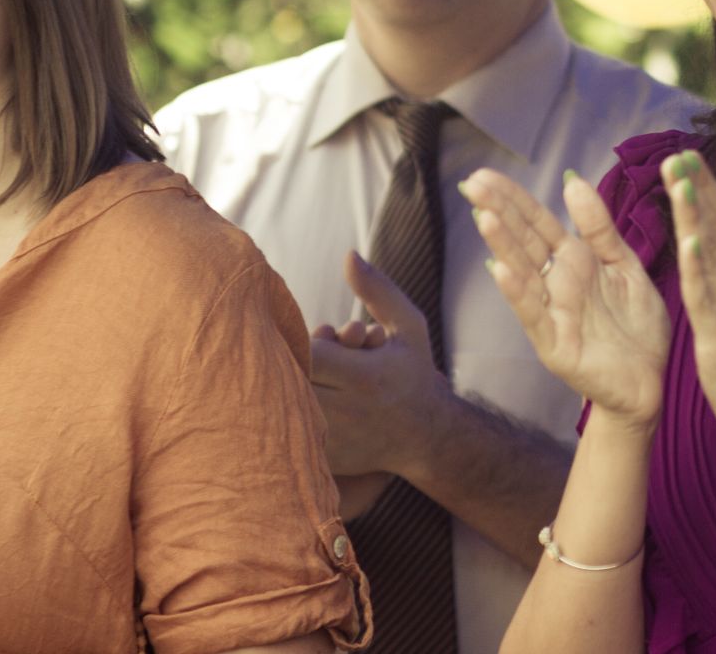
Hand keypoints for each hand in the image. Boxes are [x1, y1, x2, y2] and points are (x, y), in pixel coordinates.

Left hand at [309, 252, 452, 479]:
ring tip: (316, 380)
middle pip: (291, 380)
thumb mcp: (408, 326)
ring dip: (290, 389)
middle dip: (293, 363)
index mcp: (365, 376)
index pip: (308, 354)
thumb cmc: (413, 372)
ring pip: (287, 408)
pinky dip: (292, 415)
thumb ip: (378, 290)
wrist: (429, 436)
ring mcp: (335, 441)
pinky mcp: (326, 460)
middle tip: (311, 357)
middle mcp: (348, 412)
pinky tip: (312, 404)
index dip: (303, 340)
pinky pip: (291, 433)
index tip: (321, 337)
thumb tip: (349, 255)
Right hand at [461, 168, 668, 432]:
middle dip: (499, 212)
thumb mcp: (624, 265)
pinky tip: (502, 270)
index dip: (514, 199)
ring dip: (503, 246)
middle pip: (524, 242)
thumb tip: (572, 180)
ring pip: (524, 274)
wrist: (652, 381)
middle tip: (473, 183)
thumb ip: (599, 227)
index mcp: (574, 262)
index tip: (485, 174)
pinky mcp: (556, 346)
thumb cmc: (638, 326)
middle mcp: (557, 284)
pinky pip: (535, 316)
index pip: (537, 223)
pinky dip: (519, 293)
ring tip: (484, 217)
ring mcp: (553, 314)